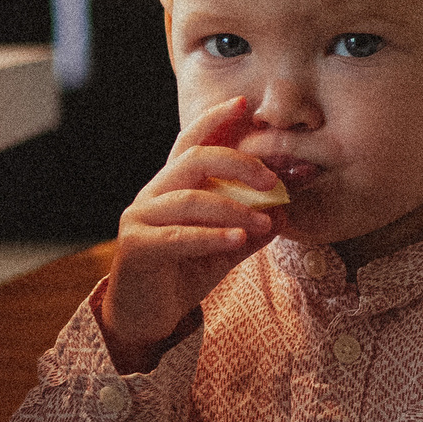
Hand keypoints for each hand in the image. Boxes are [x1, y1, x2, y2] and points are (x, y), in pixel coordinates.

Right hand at [99, 96, 282, 371]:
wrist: (146, 317)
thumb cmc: (183, 274)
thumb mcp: (225, 246)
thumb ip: (250, 226)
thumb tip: (285, 209)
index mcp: (172, 185)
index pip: (192, 141)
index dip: (215, 119)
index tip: (244, 104)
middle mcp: (153, 194)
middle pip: (195, 160)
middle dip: (238, 163)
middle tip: (273, 179)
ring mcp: (141, 218)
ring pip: (190, 199)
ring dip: (233, 208)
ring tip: (263, 221)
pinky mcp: (137, 247)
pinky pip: (178, 236)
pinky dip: (212, 236)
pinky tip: (239, 239)